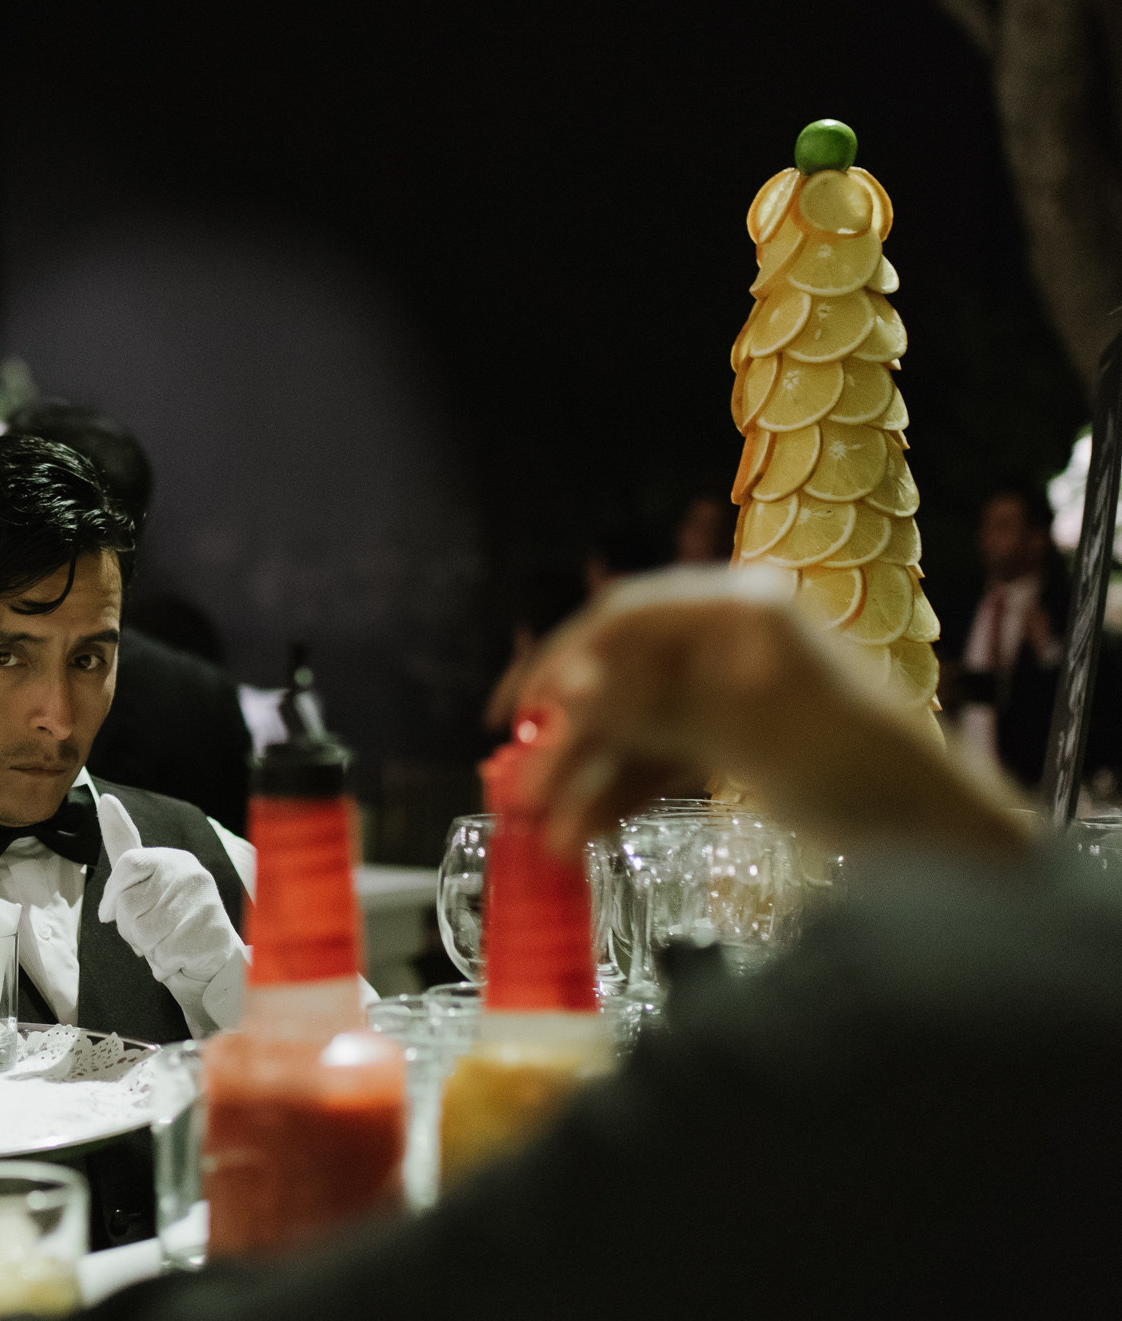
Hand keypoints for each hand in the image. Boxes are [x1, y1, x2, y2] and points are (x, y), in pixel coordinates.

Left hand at [96, 794, 244, 1024]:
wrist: (213, 958)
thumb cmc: (170, 918)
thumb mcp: (145, 878)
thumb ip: (124, 842)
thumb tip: (106, 800)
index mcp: (173, 859)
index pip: (129, 862)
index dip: (111, 894)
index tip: (108, 913)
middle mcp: (191, 874)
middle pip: (128, 904)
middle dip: (130, 928)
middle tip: (153, 931)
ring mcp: (203, 902)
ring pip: (142, 932)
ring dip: (146, 948)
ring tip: (166, 942)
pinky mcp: (209, 933)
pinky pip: (161, 954)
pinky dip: (163, 963)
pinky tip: (179, 956)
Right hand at [516, 568, 1026, 858]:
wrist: (935, 834)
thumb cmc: (857, 765)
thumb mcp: (746, 734)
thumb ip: (650, 709)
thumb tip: (566, 690)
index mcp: (739, 610)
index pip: (625, 619)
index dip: (560, 662)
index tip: (514, 714)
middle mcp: (726, 641)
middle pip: (622, 678)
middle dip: (568, 743)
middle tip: (520, 795)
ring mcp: (727, 693)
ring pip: (635, 728)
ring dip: (588, 781)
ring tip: (550, 839)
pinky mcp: (732, 741)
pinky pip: (660, 760)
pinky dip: (622, 796)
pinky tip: (583, 837)